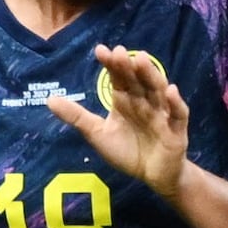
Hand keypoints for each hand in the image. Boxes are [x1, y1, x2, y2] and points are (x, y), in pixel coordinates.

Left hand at [45, 42, 193, 191]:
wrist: (153, 176)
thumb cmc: (127, 151)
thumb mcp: (98, 134)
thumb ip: (77, 116)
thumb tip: (48, 99)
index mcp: (126, 100)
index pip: (118, 78)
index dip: (111, 64)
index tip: (100, 50)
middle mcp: (144, 101)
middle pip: (137, 80)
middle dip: (129, 66)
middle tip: (119, 52)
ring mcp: (162, 114)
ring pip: (158, 91)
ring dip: (151, 75)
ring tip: (141, 60)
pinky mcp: (176, 130)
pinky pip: (178, 114)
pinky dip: (176, 103)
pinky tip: (170, 91)